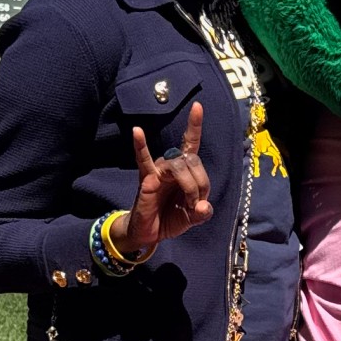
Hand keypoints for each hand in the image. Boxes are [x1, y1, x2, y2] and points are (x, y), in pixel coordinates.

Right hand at [112, 102, 212, 254]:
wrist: (149, 234)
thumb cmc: (170, 218)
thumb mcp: (192, 218)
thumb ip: (202, 212)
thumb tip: (203, 207)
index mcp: (184, 170)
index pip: (191, 144)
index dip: (194, 126)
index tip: (197, 106)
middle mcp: (171, 166)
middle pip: (192, 159)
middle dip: (201, 183)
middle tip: (197, 204)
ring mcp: (158, 171)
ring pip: (179, 166)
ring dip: (189, 185)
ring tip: (187, 204)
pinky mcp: (146, 180)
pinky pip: (143, 160)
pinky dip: (140, 145)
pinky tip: (137, 131)